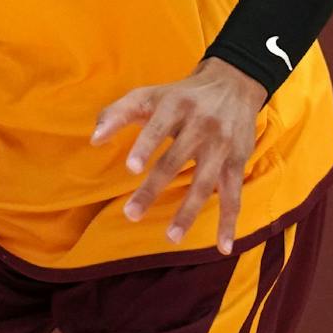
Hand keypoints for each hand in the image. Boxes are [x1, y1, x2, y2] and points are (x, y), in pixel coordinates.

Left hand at [90, 58, 267, 254]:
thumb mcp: (149, 95)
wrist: (233, 84)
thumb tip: (94, 139)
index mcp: (175, 106)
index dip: (145, 146)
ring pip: (204, 183)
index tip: (131, 168)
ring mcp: (221, 146)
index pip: (158, 127)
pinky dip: (229, 222)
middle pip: (175, 160)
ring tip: (171, 238)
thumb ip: (118, 113)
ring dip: (188, 212)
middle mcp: (201, 125)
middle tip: (131, 214)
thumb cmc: (180, 95)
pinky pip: (233, 195)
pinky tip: (223, 247)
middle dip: (153, 189)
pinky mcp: (237, 161)